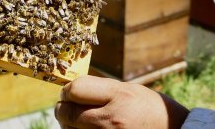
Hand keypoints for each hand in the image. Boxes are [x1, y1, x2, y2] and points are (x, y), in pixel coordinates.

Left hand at [56, 75, 189, 128]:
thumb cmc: (151, 110)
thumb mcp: (130, 90)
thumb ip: (102, 90)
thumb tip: (73, 90)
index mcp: (119, 96)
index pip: (76, 89)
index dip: (68, 90)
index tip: (69, 92)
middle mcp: (111, 119)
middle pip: (67, 112)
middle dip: (63, 108)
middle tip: (66, 107)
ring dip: (69, 125)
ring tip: (80, 120)